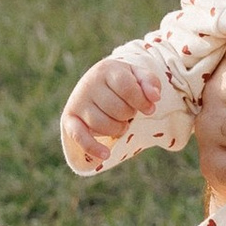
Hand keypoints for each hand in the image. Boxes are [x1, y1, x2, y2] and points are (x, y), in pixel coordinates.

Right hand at [60, 56, 148, 173]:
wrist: (94, 85)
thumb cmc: (121, 83)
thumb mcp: (137, 76)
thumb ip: (150, 82)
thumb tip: (155, 97)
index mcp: (106, 70)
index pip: (127, 88)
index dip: (142, 102)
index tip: (150, 109)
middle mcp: (88, 84)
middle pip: (117, 109)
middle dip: (129, 114)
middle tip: (127, 111)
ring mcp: (77, 102)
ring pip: (102, 124)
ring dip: (118, 129)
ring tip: (120, 123)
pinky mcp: (69, 119)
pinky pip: (79, 136)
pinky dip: (93, 147)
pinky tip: (106, 155)